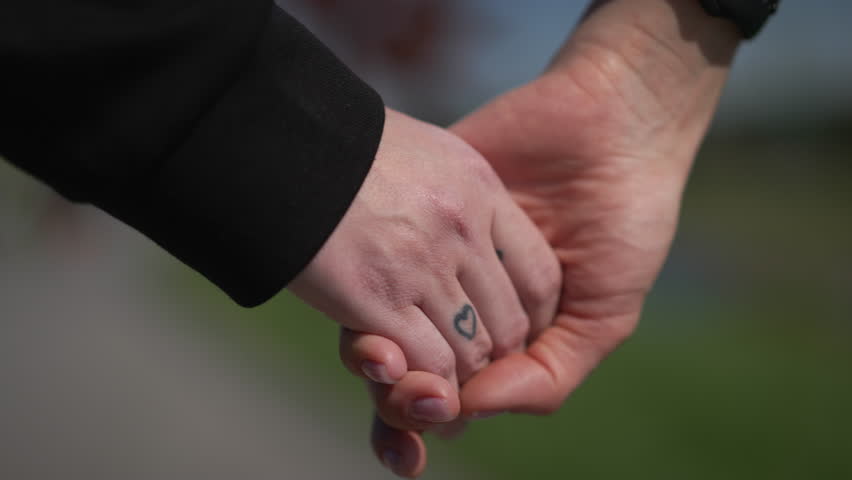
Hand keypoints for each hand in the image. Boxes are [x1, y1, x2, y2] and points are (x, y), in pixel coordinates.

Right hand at [290, 108, 559, 424]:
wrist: (280, 138)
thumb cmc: (340, 143)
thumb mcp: (418, 148)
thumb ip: (448, 187)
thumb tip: (456, 216)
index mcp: (479, 188)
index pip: (539, 274)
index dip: (530, 314)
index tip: (504, 327)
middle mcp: (462, 229)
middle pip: (509, 322)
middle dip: (494, 358)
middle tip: (473, 373)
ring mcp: (423, 265)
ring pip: (470, 351)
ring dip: (458, 378)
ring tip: (443, 385)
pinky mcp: (377, 297)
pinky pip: (427, 361)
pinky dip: (425, 381)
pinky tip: (411, 378)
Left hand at [340, 0, 741, 475]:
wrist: (611, 123)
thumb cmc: (623, 225)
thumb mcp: (603, 315)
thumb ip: (546, 374)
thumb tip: (469, 409)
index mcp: (497, 335)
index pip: (446, 392)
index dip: (425, 417)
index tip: (420, 429)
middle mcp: (456, 299)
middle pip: (403, 363)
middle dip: (392, 394)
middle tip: (403, 394)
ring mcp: (431, 255)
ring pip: (377, 315)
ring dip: (372, 349)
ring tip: (383, 357)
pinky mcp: (416, 210)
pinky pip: (377, 253)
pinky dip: (370, 284)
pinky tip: (377, 303)